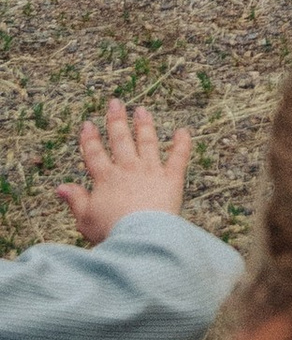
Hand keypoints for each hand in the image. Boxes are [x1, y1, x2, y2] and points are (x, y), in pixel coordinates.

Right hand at [59, 97, 192, 239]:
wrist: (140, 236)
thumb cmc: (111, 231)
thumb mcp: (85, 219)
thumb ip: (75, 200)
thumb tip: (60, 187)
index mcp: (106, 179)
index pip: (95, 155)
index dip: (90, 139)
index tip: (88, 123)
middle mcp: (128, 170)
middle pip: (120, 141)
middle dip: (116, 121)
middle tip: (115, 103)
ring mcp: (151, 171)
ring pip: (147, 142)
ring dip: (144, 125)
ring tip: (142, 110)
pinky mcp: (171, 179)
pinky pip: (178, 157)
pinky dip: (182, 144)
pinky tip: (183, 131)